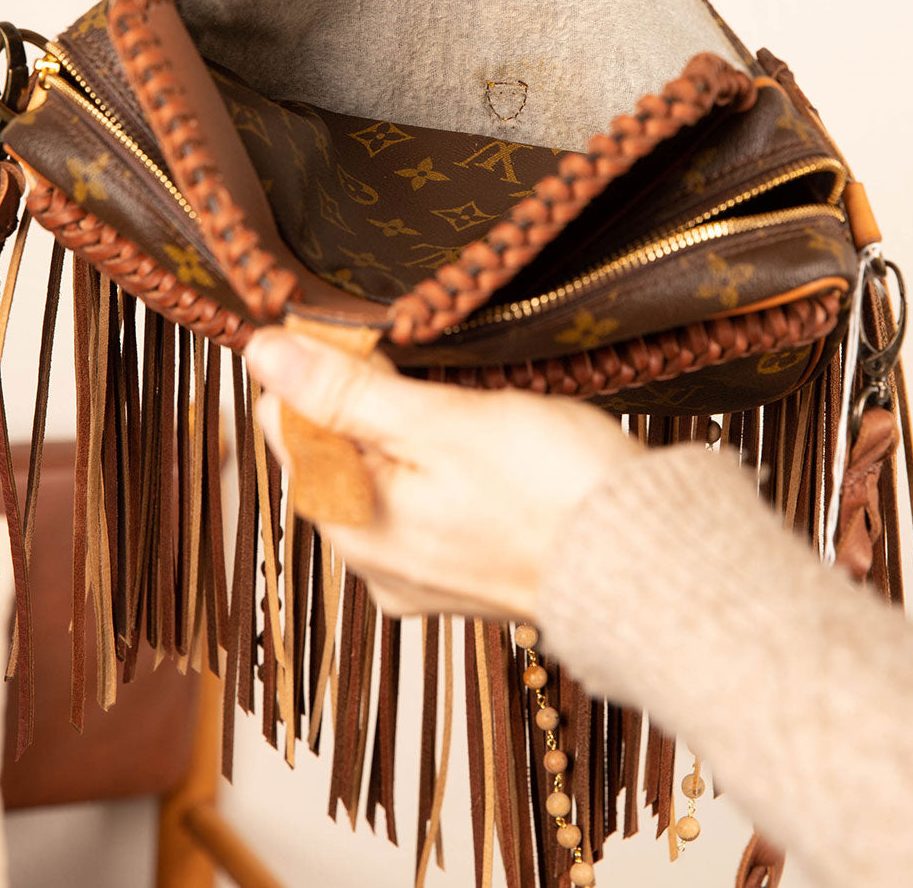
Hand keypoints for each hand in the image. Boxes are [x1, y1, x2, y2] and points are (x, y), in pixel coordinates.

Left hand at [247, 327, 634, 620]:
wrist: (647, 567)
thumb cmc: (553, 491)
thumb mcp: (444, 422)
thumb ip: (347, 391)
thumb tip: (265, 352)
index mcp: (351, 523)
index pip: (285, 424)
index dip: (320, 366)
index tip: (374, 337)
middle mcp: (372, 561)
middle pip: (333, 451)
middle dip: (369, 399)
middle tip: (432, 368)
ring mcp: (416, 574)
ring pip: (381, 474)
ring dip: (409, 430)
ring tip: (468, 409)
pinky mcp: (459, 574)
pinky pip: (422, 503)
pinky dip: (441, 466)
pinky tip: (486, 449)